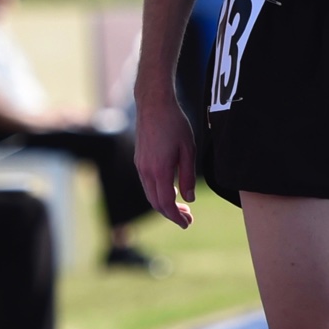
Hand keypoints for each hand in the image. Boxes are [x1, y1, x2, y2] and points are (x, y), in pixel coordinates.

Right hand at [134, 93, 196, 227]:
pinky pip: (147, 184)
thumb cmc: (175, 124)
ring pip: (150, 194)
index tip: (187, 224)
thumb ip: (188, 177)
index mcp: (159, 170)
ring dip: (165, 204)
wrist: (154, 104)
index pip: (166, 204)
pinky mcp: (139, 160)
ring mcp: (140, 165)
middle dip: (172, 214)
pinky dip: (159, 193)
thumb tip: (189, 199)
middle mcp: (146, 171)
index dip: (177, 217)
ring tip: (183, 207)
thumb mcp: (189, 150)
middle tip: (188, 219)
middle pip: (156, 203)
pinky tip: (171, 191)